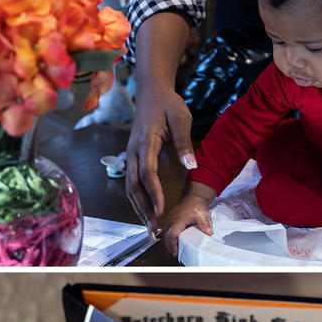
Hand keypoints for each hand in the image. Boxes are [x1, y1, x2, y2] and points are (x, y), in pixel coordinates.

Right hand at [125, 84, 194, 233]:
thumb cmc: (168, 104)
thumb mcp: (181, 118)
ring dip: (138, 208)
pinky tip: (146, 212)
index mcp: (145, 141)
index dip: (153, 192)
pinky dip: (137, 199)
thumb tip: (191, 166)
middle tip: (153, 230)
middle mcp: (133, 150)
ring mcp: (130, 155)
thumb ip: (185, 143)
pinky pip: (131, 182)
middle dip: (142, 208)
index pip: (147, 172)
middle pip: (133, 185)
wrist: (151, 92)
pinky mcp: (132, 158)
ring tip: (149, 227)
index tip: (160, 210)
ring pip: (129, 186)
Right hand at [163, 191, 214, 257]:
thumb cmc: (195, 205)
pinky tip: (176, 245)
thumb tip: (208, 233)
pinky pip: (168, 233)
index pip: (172, 235)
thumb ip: (204, 224)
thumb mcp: (201, 215)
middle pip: (167, 238)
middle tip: (178, 255)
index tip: (176, 252)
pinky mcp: (170, 223)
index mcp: (176, 221)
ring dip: (171, 244)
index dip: (173, 245)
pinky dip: (171, 240)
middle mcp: (170, 222)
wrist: (193, 198)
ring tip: (177, 252)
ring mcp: (169, 222)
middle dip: (171, 247)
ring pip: (167, 236)